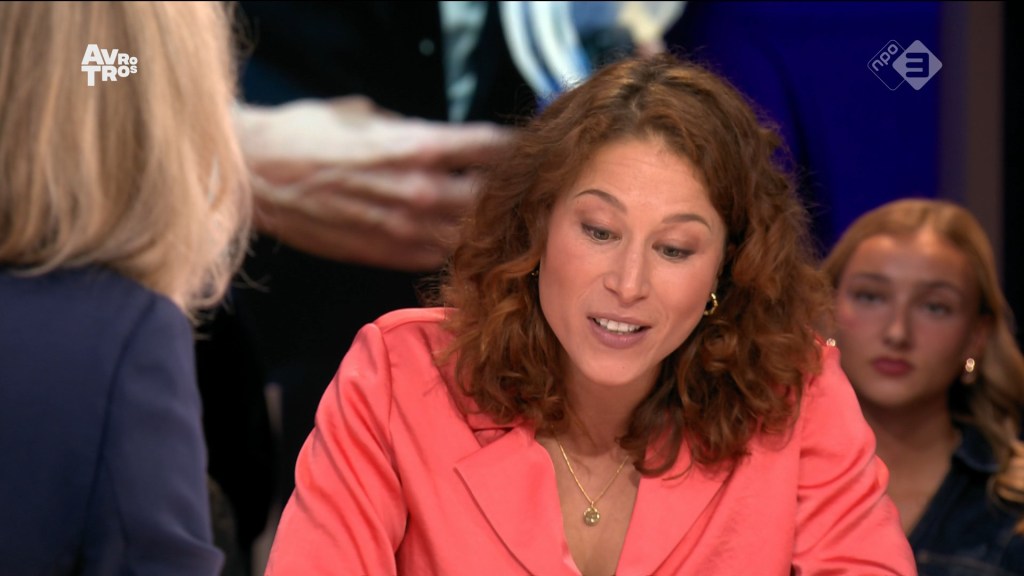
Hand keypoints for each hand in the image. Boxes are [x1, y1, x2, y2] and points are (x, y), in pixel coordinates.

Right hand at [237, 97, 513, 270]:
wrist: (255, 178)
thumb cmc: (304, 137)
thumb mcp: (366, 117)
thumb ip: (412, 132)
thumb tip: (441, 141)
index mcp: (419, 147)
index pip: (493, 147)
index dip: (518, 147)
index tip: (530, 148)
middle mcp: (420, 191)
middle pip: (493, 195)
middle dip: (512, 190)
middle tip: (527, 188)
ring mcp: (406, 229)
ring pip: (472, 234)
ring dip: (491, 227)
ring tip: (507, 222)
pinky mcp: (388, 256)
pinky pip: (439, 256)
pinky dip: (457, 249)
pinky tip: (467, 244)